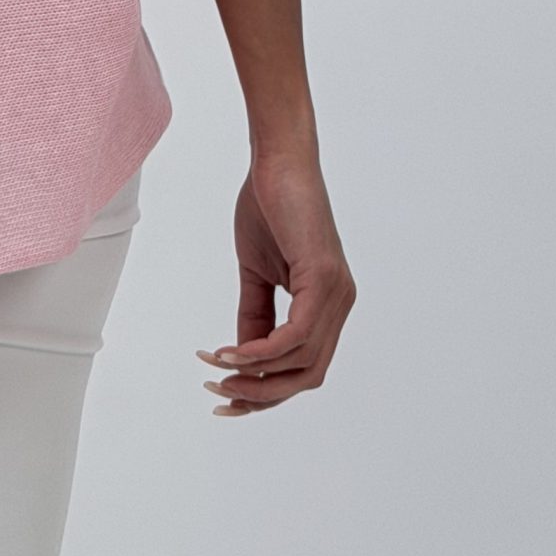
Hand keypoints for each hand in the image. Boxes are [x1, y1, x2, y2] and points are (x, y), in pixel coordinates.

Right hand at [196, 151, 355, 415]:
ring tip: (215, 369)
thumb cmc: (269, 206)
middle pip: (308, 376)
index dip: (268, 388)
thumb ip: (256, 313)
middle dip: (263, 394)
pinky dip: (261, 352)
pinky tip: (230, 353)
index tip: (227, 394)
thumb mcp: (258, 270)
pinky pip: (295, 336)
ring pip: (302, 362)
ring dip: (255, 374)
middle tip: (220, 395)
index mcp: (328, 304)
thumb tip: (242, 356)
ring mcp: (336, 293)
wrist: (278, 160)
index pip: (305, 365)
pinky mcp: (323, 278)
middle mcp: (340, 304)